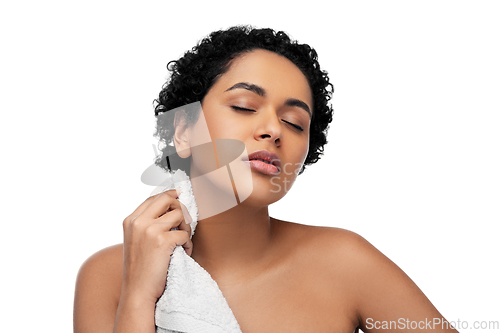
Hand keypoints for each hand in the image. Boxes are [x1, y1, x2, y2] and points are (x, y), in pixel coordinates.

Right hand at [120, 190, 192, 304]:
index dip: (169, 195)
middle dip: (180, 207)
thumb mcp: (136, 240)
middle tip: (184, 222)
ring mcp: (149, 230)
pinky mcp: (162, 241)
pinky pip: (185, 234)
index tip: (178, 195)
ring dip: (186, 228)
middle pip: (167, 199)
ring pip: (179, 214)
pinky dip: (188, 244)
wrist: (137, 291)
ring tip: (183, 242)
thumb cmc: (140, 269)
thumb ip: (147, 224)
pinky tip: (184, 253)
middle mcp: (138, 222)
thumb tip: (170, 208)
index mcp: (130, 220)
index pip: (153, 198)